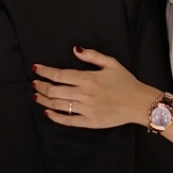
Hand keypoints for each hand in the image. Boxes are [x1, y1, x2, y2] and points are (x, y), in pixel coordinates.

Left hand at [32, 47, 154, 128]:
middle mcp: (84, 94)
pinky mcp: (89, 122)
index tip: (35, 69)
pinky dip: (55, 117)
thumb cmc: (126, 82)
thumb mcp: (111, 63)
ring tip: (36, 96)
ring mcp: (86, 109)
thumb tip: (75, 49)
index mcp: (88, 78)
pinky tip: (48, 112)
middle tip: (34, 84)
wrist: (139, 103)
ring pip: (58, 105)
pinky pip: (68, 121)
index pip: (59, 74)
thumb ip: (92, 55)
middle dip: (40, 86)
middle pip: (54, 90)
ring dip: (44, 100)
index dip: (44, 71)